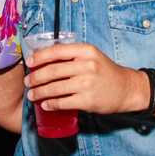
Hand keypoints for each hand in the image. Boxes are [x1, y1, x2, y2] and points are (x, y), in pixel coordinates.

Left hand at [24, 43, 147, 114]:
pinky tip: (45, 104)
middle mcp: (87, 65)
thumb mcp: (92, 56)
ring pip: (54, 88)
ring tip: (32, 95)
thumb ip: (72, 55)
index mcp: (86, 50)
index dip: (39, 56)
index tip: (29, 62)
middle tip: (28, 82)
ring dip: (39, 92)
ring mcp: (87, 84)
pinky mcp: (87, 101)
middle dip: (35, 77)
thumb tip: (44, 60)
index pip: (56, 51)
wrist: (127, 89)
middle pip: (52, 71)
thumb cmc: (105, 72)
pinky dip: (51, 104)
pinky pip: (62, 103)